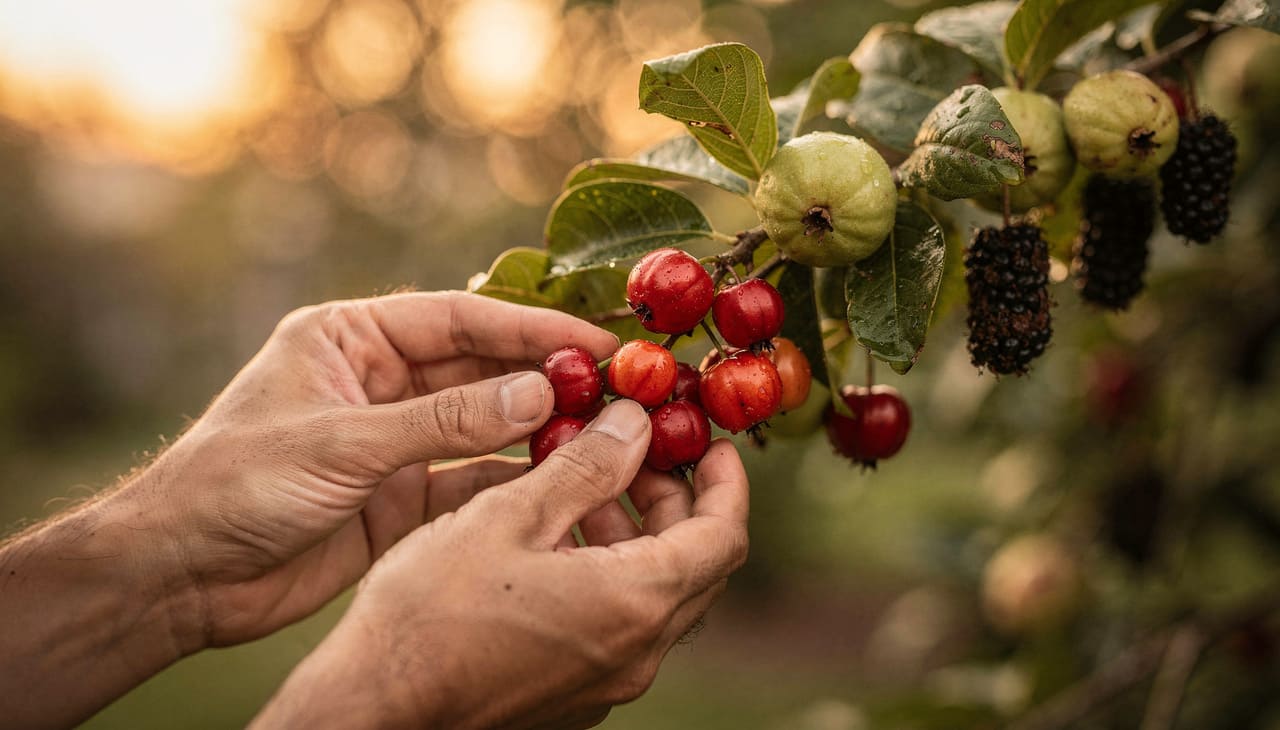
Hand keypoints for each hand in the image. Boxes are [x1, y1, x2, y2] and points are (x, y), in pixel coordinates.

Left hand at [154, 291, 617, 645]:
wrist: (181, 576)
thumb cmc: (236, 485)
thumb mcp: (344, 443)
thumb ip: (443, 421)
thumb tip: (538, 398)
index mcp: (350, 338)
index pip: (459, 319)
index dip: (532, 329)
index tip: (595, 342)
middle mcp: (378, 382)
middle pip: (480, 369)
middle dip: (545, 379)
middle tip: (617, 387)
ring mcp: (393, 440)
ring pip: (482, 426)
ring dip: (536, 431)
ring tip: (604, 433)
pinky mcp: (399, 497)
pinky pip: (468, 481)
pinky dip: (509, 483)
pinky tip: (558, 482)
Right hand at [252, 400, 749, 729]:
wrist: (374, 707)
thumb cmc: (430, 611)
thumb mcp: (508, 516)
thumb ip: (585, 466)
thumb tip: (636, 424)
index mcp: (634, 603)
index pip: (723, 535)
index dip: (726, 481)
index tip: (708, 442)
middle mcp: (637, 653)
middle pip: (696, 566)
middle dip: (675, 501)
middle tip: (636, 453)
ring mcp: (608, 682)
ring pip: (656, 596)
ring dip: (637, 536)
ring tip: (581, 487)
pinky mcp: (576, 696)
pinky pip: (620, 627)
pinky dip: (610, 575)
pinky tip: (555, 543)